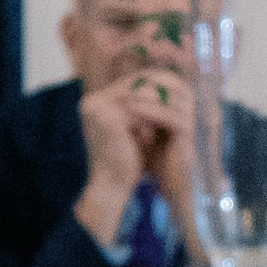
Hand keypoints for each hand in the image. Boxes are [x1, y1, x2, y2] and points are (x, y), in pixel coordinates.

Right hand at [73, 71, 192, 245]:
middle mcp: (92, 100)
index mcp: (96, 100)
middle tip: (167, 120)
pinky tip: (146, 142)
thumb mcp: (135, 127)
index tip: (174, 104)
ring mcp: (98, 107)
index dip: (158, 89)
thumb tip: (169, 83)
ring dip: (153, 115)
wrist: (112, 187)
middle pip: (140, 82)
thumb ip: (143, 106)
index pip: (133, 80)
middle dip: (159, 101)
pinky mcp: (107, 118)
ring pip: (144, 95)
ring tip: (149, 137)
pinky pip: (141, 112)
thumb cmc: (127, 160)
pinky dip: (149, 126)